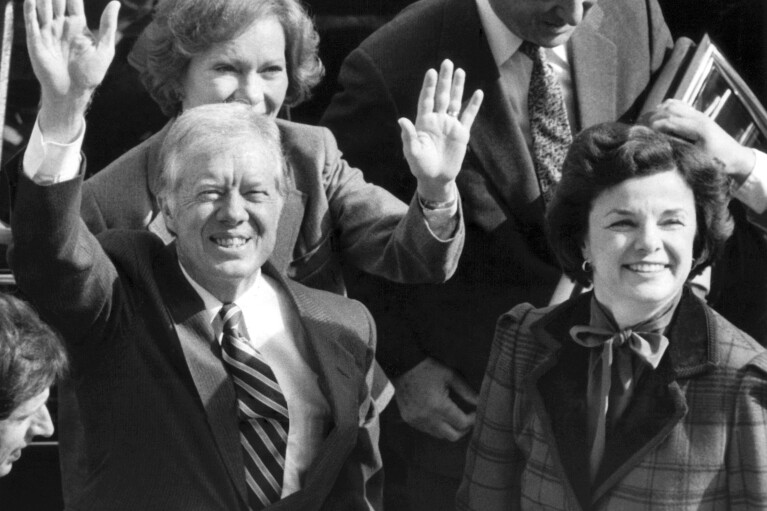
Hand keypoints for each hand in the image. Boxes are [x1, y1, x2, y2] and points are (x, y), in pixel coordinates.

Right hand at [24, 0, 119, 140]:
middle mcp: (61, 26)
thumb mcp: (104, 48)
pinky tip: (32, 1)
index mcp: (77, 26)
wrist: (73, 92)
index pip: (72, 2)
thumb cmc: (91, 73)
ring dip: (44, 0)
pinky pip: (31, 22)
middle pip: (56, 1)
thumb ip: (108, 25)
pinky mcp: (36, 41)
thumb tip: (116, 3)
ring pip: (43, 8)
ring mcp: (47, 32)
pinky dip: (30, 10)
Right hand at [392, 357, 477, 440]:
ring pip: (440, 435)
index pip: (462, 423)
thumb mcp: (450, 376)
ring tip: (454, 417)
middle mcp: (427, 417)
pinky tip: (439, 415)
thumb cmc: (428, 369)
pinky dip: (436, 426)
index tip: (475, 412)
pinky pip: (427, 430)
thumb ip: (467, 391)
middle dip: (464, 429)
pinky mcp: (409, 420)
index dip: (473, 420)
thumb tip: (480, 402)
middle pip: (453, 436)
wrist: (402, 366)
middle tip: (468, 418)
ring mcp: (416, 420)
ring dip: (450, 429)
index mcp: (439, 406)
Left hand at [400, 59, 483, 201]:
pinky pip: (468, 116)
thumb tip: (402, 120)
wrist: (436, 178)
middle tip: (446, 62)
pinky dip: (473, 105)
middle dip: (444, 80)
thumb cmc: (420, 166)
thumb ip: (409, 136)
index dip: (429, 86)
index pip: (427, 99)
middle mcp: (437, 120)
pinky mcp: (462, 133)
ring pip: (455, 102)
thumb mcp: (412, 152)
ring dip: (458, 87)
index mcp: (424, 122)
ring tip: (460, 71)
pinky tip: (478, 93)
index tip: (431, 72)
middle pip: (442, 95)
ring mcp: (450, 125)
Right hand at [644, 99, 754, 183]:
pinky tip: (659, 115)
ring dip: (658, 110)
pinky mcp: (699, 115)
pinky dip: (667, 107)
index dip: (653, 126)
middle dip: (652, 116)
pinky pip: (679, 104)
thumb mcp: (699, 160)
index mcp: (698, 128)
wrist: (737, 156)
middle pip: (669, 109)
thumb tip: (660, 147)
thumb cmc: (719, 161)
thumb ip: (681, 151)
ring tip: (646, 121)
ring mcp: (699, 114)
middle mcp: (698, 117)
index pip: (670, 121)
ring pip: (673, 104)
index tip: (641, 133)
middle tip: (639, 127)